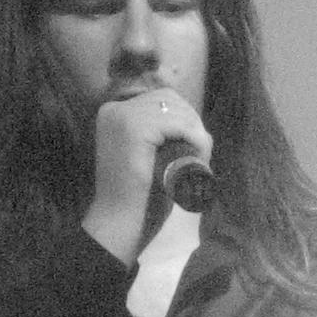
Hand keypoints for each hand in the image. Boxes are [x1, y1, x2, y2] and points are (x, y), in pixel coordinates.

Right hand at [81, 88, 211, 265]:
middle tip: (201, 150)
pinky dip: (194, 138)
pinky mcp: (133, 127)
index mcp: (115, 112)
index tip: (195, 142)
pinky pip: (177, 124)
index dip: (184, 117)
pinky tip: (198, 155)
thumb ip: (166, 132)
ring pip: (176, 110)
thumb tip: (198, 124)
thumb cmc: (140, 190)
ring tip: (201, 156)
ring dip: (195, 132)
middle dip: (191, 121)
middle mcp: (115, 109)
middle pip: (170, 99)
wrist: (121, 217)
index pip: (161, 99)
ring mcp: (121, 116)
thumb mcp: (153, 152)